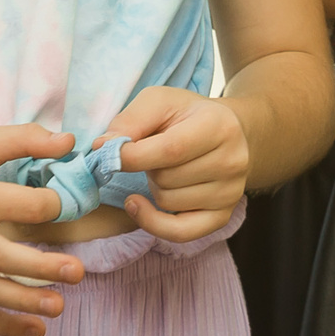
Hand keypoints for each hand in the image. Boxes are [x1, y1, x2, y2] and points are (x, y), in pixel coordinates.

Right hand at [0, 125, 83, 335]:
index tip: (65, 206)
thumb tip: (68, 141)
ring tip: (60, 306)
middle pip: (1, 257)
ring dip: (24, 302)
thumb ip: (25, 138)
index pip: (22, 204)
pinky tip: (35, 330)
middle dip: (41, 268)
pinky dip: (2, 326)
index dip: (52, 205)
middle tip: (77, 272)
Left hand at [105, 87, 246, 242]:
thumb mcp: (159, 101)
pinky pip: (180, 233)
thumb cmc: (187, 115)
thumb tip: (102, 147)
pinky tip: (138, 205)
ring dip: (153, 187)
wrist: (226, 132)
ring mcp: (230, 193)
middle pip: (167, 178)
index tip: (107, 153)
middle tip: (153, 150)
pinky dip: (152, 222)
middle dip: (146, 166)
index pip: (171, 150)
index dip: (132, 156)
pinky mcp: (222, 216)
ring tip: (164, 167)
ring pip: (168, 202)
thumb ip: (130, 120)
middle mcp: (232, 161)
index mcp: (219, 126)